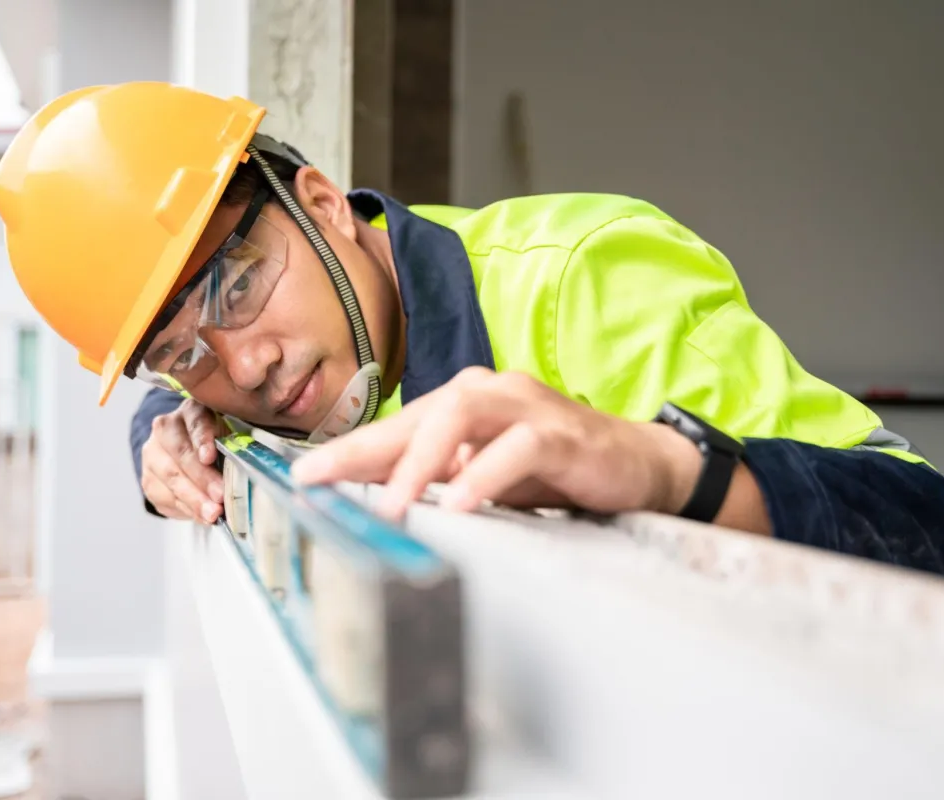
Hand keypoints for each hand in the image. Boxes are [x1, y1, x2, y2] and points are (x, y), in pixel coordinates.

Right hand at [140, 398, 227, 522]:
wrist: (189, 453)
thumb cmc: (219, 442)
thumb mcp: (231, 435)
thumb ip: (236, 445)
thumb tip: (248, 470)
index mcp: (192, 410)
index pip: (196, 421)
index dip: (202, 439)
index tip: (209, 457)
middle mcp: (167, 428)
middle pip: (181, 453)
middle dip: (201, 478)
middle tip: (219, 496)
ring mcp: (153, 453)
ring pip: (170, 477)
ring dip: (193, 499)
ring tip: (212, 514)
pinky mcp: (148, 478)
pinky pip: (164, 496)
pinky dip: (185, 509)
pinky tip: (201, 516)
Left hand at [290, 368, 702, 520]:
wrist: (638, 464)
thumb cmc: (555, 469)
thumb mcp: (485, 478)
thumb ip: (438, 480)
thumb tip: (377, 498)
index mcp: (465, 404)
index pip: (398, 427)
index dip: (349, 451)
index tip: (304, 477)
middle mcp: (489, 393)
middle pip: (417, 416)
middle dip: (364, 450)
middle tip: (320, 481)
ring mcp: (525, 406)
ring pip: (459, 419)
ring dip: (418, 462)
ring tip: (388, 504)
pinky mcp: (561, 431)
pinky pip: (516, 448)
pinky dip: (484, 474)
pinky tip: (460, 503)